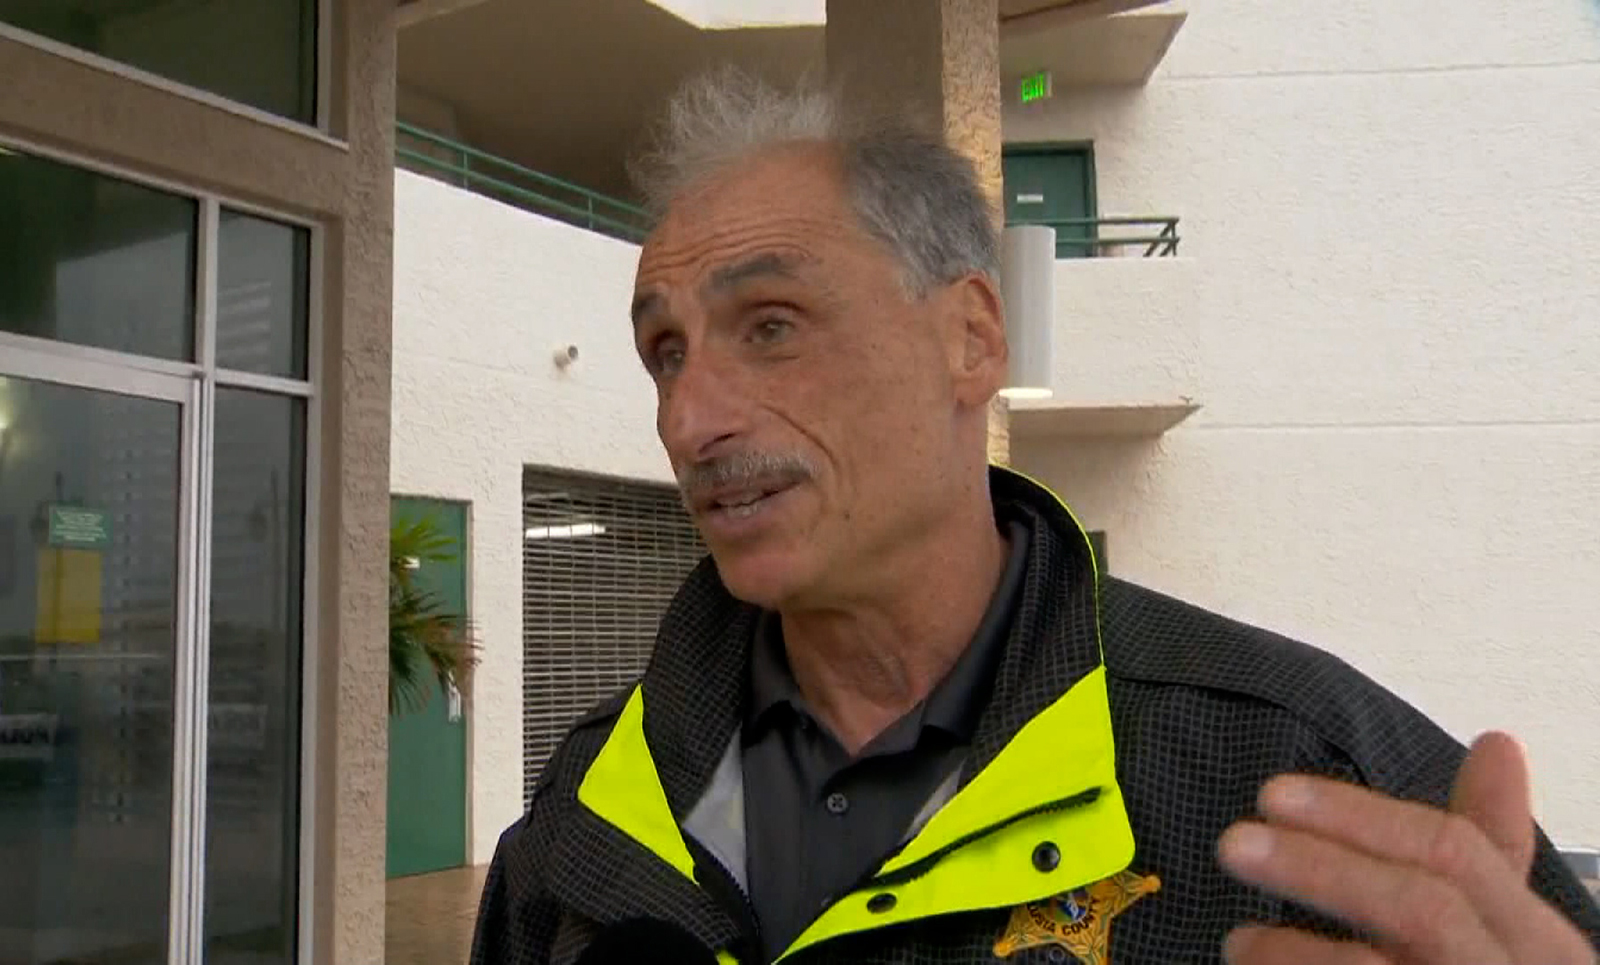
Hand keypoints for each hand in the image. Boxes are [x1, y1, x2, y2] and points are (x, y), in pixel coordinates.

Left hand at [1217, 731, 1596, 964]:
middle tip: (1233, 842)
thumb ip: (1488, 850)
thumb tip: (1497, 742)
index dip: (1358, 815)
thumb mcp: (1511, 933)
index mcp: (1542, 944)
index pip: (1455, 854)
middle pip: (1418, 907)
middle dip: (1320, 867)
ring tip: (1237, 942)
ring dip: (1292, 954)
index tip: (1271, 793)